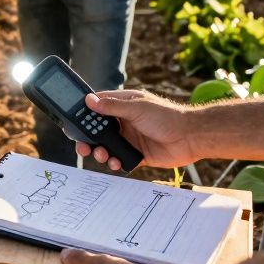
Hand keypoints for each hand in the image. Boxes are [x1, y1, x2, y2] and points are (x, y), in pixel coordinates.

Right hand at [75, 90, 196, 170]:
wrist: (190, 138)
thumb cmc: (166, 117)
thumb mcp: (137, 108)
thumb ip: (112, 106)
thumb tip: (90, 100)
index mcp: (122, 106)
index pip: (97, 107)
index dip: (84, 114)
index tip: (73, 123)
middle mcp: (123, 122)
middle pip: (98, 130)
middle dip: (89, 139)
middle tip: (83, 147)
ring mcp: (129, 138)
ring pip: (106, 147)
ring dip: (101, 152)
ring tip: (103, 156)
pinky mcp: (136, 154)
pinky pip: (119, 159)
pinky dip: (114, 163)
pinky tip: (116, 163)